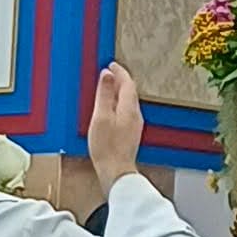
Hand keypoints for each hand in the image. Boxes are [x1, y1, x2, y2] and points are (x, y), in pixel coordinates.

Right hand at [85, 60, 143, 189]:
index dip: (119, 72)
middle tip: (110, 74)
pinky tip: (111, 110)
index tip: (111, 65)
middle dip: (120, 80)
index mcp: (128, 108)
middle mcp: (135, 115)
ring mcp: (134, 125)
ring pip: (129, 102)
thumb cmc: (106, 147)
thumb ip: (104, 94)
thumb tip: (107, 75)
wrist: (116, 171)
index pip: (127, 83)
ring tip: (109, 88)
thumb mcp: (101, 116)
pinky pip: (127, 112)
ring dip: (120, 92)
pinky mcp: (130, 134)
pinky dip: (119, 104)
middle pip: (130, 92)